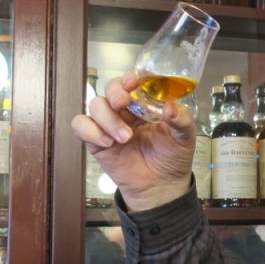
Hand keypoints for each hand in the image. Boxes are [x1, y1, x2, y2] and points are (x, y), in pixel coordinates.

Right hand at [71, 71, 194, 210]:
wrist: (160, 186)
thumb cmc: (172, 157)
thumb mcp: (184, 137)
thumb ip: (181, 119)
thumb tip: (171, 106)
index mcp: (146, 103)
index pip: (134, 81)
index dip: (131, 77)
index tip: (134, 82)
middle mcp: (126, 109)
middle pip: (110, 88)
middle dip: (115, 92)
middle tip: (123, 103)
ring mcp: (109, 123)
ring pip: (96, 105)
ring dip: (107, 119)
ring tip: (125, 138)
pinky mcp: (96, 140)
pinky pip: (81, 125)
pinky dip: (90, 130)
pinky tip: (108, 143)